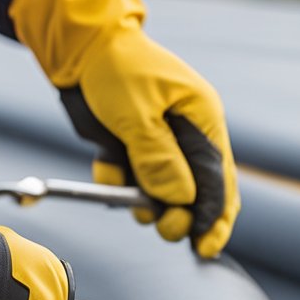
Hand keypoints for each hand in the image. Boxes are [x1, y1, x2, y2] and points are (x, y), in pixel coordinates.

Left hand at [11, 0, 238, 257]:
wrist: (80, 51)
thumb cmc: (117, 70)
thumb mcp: (138, 115)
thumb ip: (159, 160)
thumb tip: (182, 201)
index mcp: (203, 121)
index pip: (218, 182)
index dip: (214, 219)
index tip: (205, 247)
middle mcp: (187, 136)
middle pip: (197, 195)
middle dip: (180, 217)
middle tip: (163, 225)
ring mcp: (161, 145)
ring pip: (162, 194)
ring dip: (144, 203)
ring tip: (128, 196)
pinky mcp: (134, 151)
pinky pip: (131, 182)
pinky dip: (116, 183)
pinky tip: (105, 165)